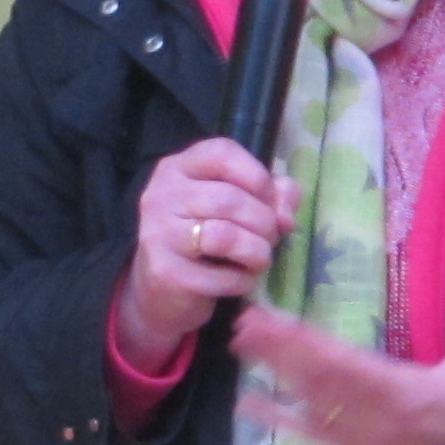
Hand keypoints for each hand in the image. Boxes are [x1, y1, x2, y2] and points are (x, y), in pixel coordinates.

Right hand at [113, 140, 299, 373]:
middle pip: (230, 199)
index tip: (267, 199)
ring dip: (257, 252)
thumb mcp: (236, 208)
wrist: (161, 292)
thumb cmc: (204, 241)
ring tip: (259, 259)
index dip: (257, 175)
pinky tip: (240, 280)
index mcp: (178, 169)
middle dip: (264, 222)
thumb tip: (286, 215)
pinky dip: (243, 281)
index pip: (221, 152)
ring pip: (226, 236)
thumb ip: (270, 196)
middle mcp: (161, 195)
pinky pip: (222, 276)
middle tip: (269, 238)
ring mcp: (158, 234)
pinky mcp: (165, 273)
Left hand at [230, 253, 444, 444]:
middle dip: (279, 351)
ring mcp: (360, 436)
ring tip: (241, 344)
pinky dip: (279, 421)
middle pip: (318, 380)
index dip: (309, 345)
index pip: (347, 364)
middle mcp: (374, 416)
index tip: (278, 321)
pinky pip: (312, 435)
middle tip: (244, 322)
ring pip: (309, 402)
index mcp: (405, 391)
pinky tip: (248, 406)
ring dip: (274, 373)